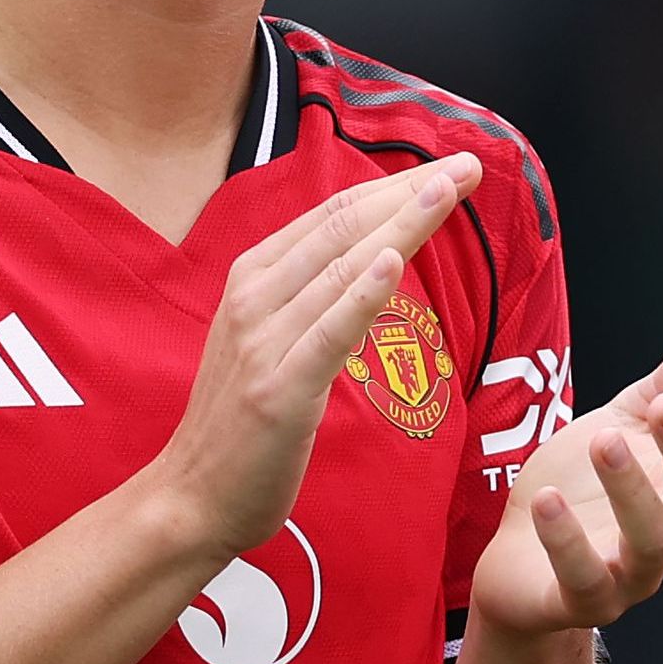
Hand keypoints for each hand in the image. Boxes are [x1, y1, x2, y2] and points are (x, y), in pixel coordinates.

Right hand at [142, 158, 473, 558]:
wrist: (192, 497)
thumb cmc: (241, 424)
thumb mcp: (271, 342)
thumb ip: (310, 298)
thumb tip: (367, 258)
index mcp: (253, 280)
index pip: (332, 217)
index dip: (393, 187)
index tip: (449, 169)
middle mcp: (254, 299)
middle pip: (342, 230)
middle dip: (410, 192)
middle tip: (470, 165)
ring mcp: (263, 343)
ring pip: (341, 269)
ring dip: (399, 225)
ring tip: (448, 189)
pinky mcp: (278, 391)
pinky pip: (328, 333)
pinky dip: (361, 294)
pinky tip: (393, 260)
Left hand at [468, 318, 662, 636]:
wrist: (518, 557)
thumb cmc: (583, 485)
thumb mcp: (627, 421)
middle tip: (661, 406)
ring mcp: (634, 572)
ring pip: (653, 542)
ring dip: (631, 490)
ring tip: (601, 441)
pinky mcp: (583, 600)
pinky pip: (585, 581)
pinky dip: (568, 542)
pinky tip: (548, 500)